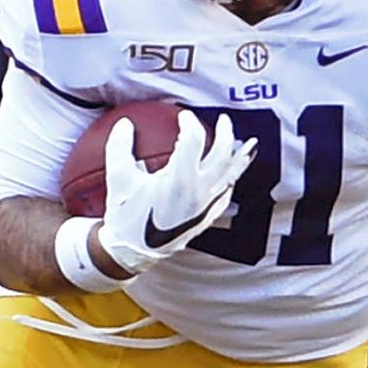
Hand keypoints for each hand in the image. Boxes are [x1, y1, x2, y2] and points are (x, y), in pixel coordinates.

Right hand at [97, 110, 256, 275]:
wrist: (134, 251)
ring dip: (239, 156)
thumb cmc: (126, 214)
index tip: (184, 116)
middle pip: (223, 155)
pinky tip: (233, 173)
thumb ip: (120, 146)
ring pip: (231, 175)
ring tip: (248, 144)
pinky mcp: (207, 216)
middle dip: (226, 133)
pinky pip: (226, 193)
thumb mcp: (119, 178)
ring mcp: (206, 205)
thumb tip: (125, 122)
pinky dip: (232, 179)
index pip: (193, 141)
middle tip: (223, 120)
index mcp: (178, 180)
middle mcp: (198, 191)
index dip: (190, 123)